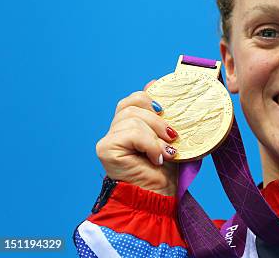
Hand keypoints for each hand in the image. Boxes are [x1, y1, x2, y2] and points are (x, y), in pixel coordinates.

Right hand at [95, 81, 178, 195]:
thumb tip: (154, 82)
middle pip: (132, 105)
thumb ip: (161, 114)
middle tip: (172, 136)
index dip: (149, 97)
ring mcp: (109, 139)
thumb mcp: (168, 137)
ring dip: (155, 135)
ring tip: (166, 152)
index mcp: (129, 125)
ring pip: (133, 118)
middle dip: (157, 119)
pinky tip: (156, 158)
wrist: (159, 197)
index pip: (133, 99)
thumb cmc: (165, 171)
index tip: (165, 106)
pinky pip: (131, 133)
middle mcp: (116, 130)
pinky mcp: (106, 148)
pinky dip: (149, 144)